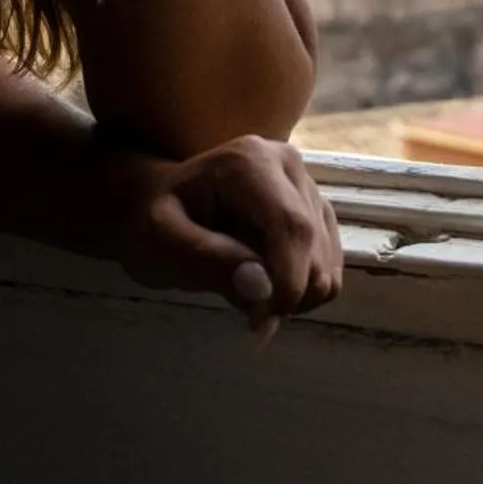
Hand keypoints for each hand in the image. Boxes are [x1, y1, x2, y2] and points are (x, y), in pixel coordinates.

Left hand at [106, 134, 341, 342]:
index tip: (261, 322)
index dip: (288, 279)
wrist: (157, 205)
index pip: (290, 224)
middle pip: (312, 242)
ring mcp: (306, 184)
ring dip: (295, 294)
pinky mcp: (315, 209)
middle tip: (248, 319)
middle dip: (288, 293)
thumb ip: (207, 260)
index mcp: (249, 161)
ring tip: (249, 295)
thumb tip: (261, 287)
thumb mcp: (160, 241)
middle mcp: (287, 163)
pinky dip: (304, 289)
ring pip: (326, 257)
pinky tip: (267, 288)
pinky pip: (330, 263)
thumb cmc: (152, 221)